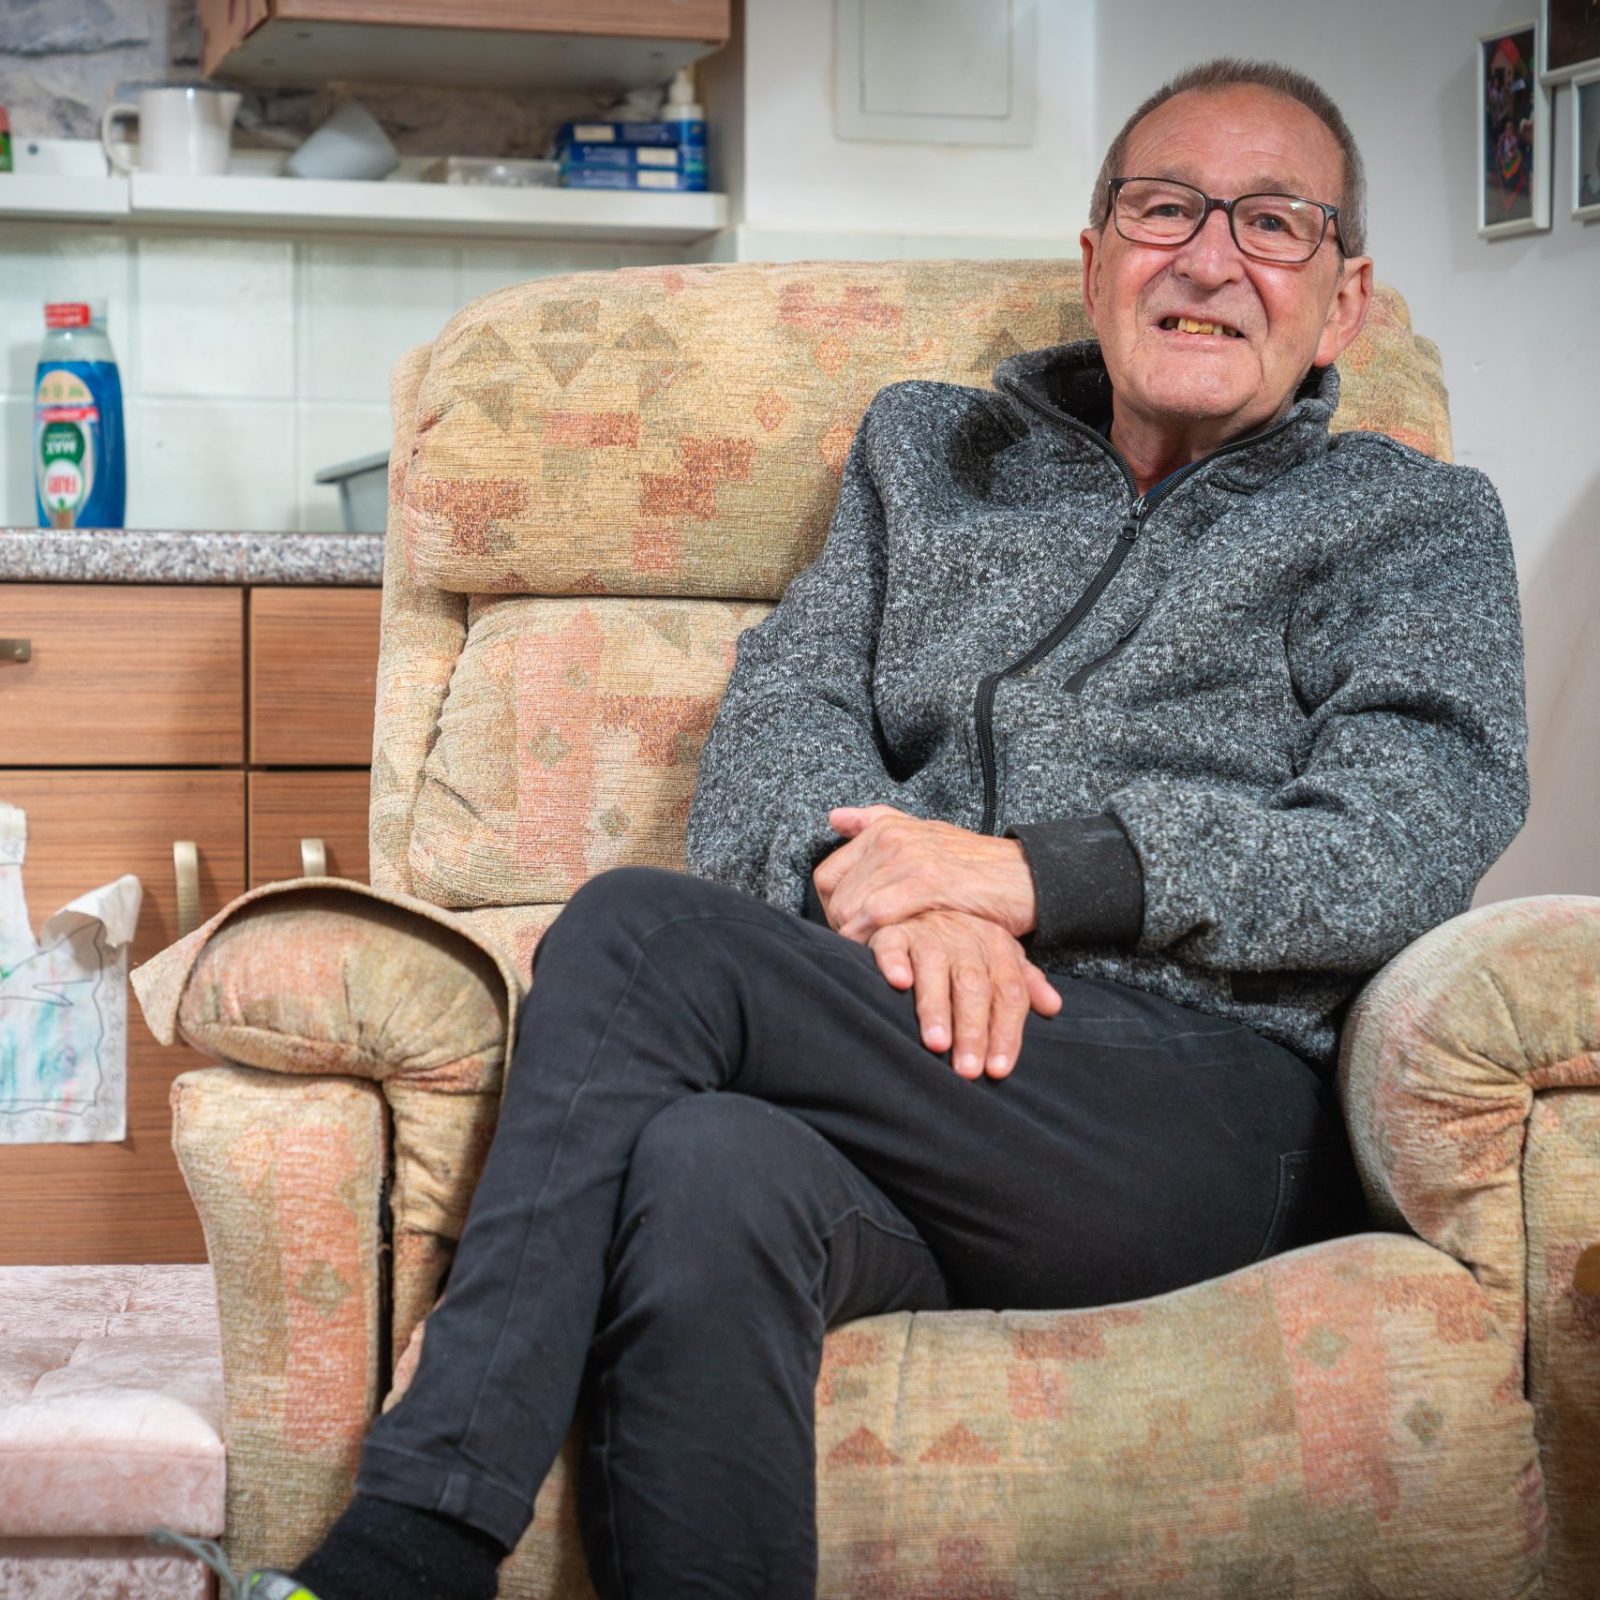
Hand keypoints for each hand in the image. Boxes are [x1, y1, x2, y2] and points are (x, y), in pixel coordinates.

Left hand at [814, 805, 1036, 941]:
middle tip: (863, 951)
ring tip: (875, 957)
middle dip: (842, 929)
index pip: (826, 875)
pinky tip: (886, 958)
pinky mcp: (928, 881)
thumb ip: (879, 823)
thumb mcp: (926, 836)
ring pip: (852, 906)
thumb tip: (834, 817)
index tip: (850, 932)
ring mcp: (909, 856)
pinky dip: (874, 939)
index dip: (831, 909)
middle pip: (835, 895)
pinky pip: (877, 914)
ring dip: (857, 939)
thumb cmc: (975, 867)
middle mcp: (891, 837)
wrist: (1028, 877)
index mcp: (886, 828)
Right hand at [867, 908, 1062, 1079]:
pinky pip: (892, 946)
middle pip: (973, 986)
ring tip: (936, 1043)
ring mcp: (928, 933)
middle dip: (971, 1030)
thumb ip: (1024, 983)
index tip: (998, 1069)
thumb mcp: (999, 960)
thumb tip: (1053, 1007)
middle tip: (967, 1069)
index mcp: (996, 946)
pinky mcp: (893, 933)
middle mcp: (964, 938)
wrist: (921, 907)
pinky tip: (898, 984)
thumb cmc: (964, 947)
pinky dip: (895, 963)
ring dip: (935, 1007)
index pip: (1008, 992)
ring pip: (935, 969)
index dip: (1006, 1031)